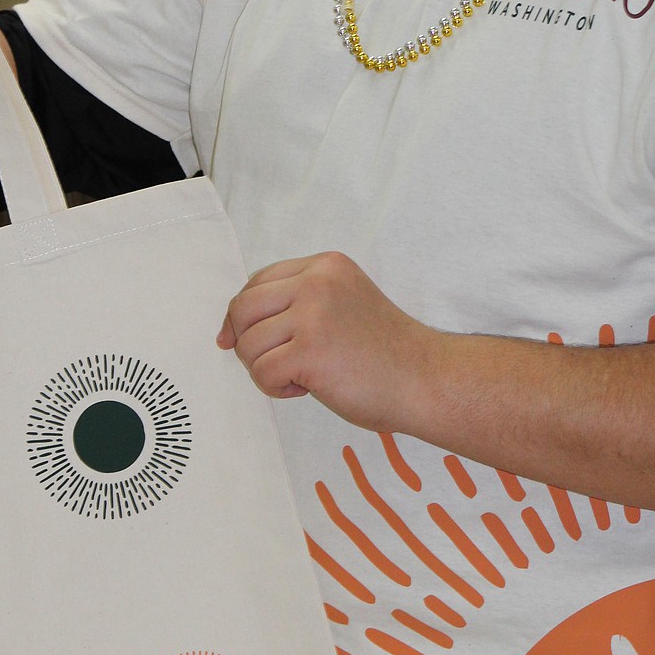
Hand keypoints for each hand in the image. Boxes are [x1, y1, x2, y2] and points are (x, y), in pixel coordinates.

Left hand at [217, 251, 432, 431]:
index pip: (258, 281)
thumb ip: (296, 304)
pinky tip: (308, 389)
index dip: (241, 314)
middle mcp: (317, 281)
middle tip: (274, 365)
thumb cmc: (384, 353)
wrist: (425, 379)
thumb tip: (229, 330)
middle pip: (242, 308)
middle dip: (245, 342)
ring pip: (248, 344)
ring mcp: (313, 314)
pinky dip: (276, 389)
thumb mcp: (341, 305)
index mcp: (326, 266)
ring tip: (300, 378)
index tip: (234, 339)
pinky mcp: (310, 350)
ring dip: (264, 370)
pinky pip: (262, 372)